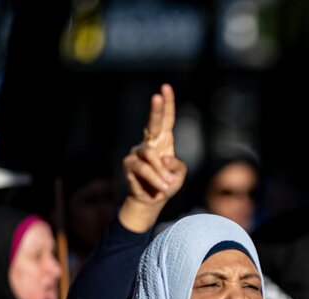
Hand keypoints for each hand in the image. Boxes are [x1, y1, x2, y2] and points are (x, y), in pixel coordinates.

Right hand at [119, 84, 186, 231]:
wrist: (151, 201)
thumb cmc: (167, 184)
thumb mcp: (179, 175)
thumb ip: (176, 165)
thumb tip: (164, 156)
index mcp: (164, 141)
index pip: (166, 119)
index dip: (167, 104)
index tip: (165, 88)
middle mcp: (150, 142)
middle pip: (153, 124)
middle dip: (156, 110)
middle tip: (157, 96)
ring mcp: (137, 152)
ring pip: (150, 155)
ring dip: (161, 172)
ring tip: (168, 185)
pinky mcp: (129, 164)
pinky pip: (143, 169)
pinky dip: (155, 178)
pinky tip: (161, 187)